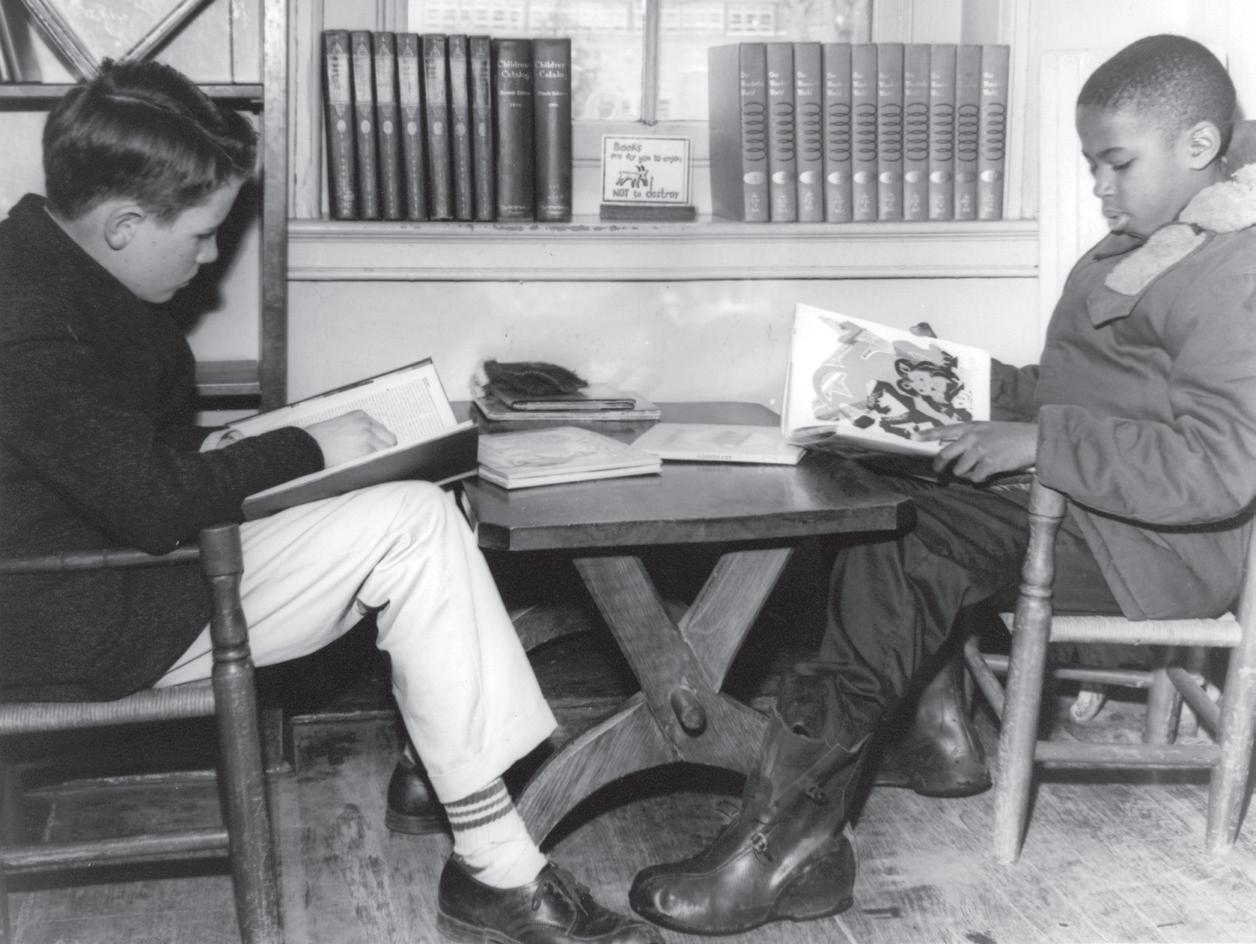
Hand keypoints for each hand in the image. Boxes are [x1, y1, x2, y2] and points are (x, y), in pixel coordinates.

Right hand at [304, 410, 397, 467]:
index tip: (376, 449)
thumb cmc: (316, 439)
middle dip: (384, 449)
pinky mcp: (365, 452)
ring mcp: (367, 438)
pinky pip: (379, 460)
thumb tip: (371, 442)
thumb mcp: (339, 425)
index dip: (380, 442)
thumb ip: (357, 430)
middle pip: (390, 439)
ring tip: (369, 465)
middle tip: (375, 459)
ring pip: (387, 451)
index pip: (382, 429)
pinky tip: (368, 469)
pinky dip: (376, 466)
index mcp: (360, 416)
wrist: (305, 447)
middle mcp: (366, 425)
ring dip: (380, 459)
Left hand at [920, 421, 1037, 482]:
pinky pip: (975, 478)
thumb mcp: (989, 429)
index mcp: (971, 427)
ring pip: (959, 470)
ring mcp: (980, 450)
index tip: (912, 438)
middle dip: (940, 466)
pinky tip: (989, 473)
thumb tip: (955, 451)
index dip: (927, 435)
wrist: (1034, 439)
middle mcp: (972, 437)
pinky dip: (980, 479)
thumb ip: (971, 437)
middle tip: (939, 472)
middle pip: (944, 455)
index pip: (944, 430)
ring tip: (980, 469)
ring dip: (967, 474)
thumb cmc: (1013, 435)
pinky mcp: (989, 463)